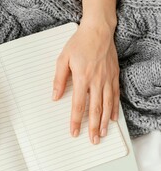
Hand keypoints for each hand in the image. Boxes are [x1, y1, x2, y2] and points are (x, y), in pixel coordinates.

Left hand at [52, 19, 119, 143]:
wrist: (98, 30)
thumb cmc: (79, 43)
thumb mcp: (62, 59)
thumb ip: (59, 79)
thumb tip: (55, 96)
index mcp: (82, 78)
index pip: (78, 105)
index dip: (76, 120)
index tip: (74, 131)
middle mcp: (97, 81)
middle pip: (95, 109)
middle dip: (92, 127)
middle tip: (92, 140)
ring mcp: (107, 79)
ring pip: (107, 105)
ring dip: (104, 122)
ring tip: (102, 134)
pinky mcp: (114, 75)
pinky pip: (115, 96)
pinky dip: (114, 109)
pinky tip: (112, 118)